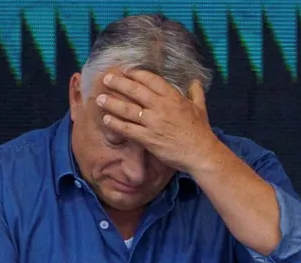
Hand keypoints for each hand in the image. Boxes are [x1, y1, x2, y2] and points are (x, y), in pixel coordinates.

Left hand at [95, 69, 220, 173]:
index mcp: (173, 97)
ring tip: (99, 99)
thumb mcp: (200, 107)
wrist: (201, 153)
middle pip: (135, 91)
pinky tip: (106, 119)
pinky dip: (115, 124)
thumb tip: (194, 82)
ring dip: (112, 103)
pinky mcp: (148, 138)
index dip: (136, 74)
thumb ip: (195, 92)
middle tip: (106, 79)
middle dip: (118, 83)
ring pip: (128, 109)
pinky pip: (128, 129)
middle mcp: (161, 107)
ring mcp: (153, 122)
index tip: (125, 71)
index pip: (150, 80)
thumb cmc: (201, 131)